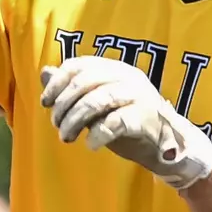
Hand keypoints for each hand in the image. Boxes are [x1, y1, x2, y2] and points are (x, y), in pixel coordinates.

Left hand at [40, 56, 211, 189]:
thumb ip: (73, 88)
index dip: (57, 83)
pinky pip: (114, 123)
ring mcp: (137, 95)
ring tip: (67, 137)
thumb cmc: (127, 121)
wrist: (166, 145)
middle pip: (84, 83)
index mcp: (114, 68)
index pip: (78, 66)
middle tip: (57, 125)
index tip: (46, 102)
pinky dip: (97, 135)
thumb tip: (45, 71)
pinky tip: (90, 144)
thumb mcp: (97, 104)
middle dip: (63, 105)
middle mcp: (126, 77)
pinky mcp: (144, 117)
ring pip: (96, 101)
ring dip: (74, 121)